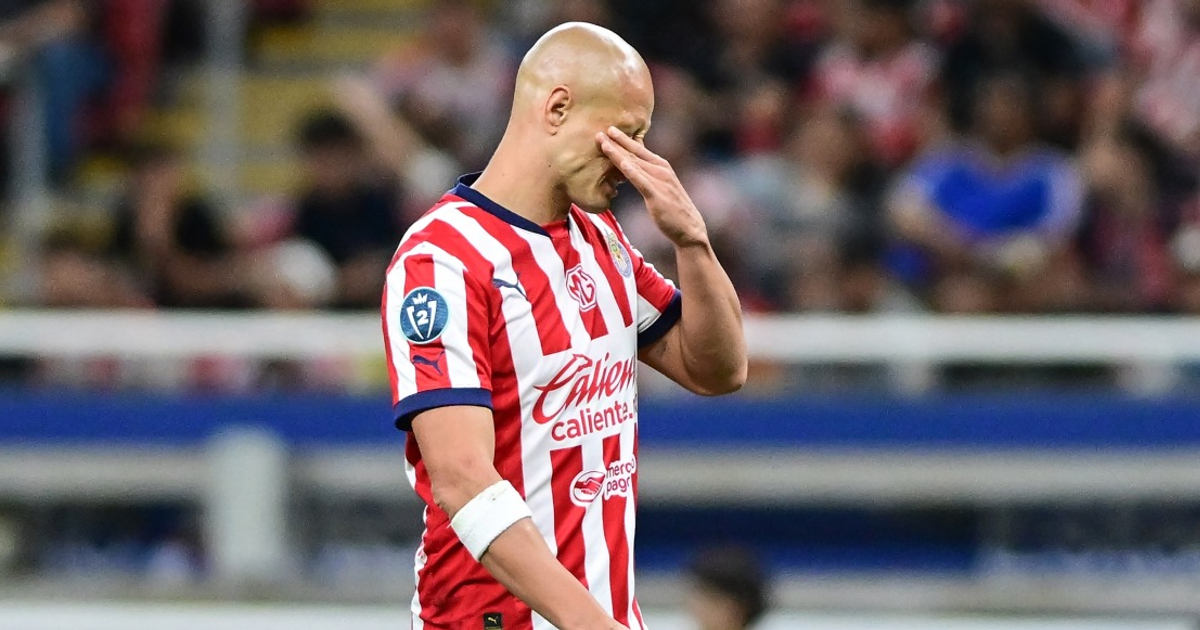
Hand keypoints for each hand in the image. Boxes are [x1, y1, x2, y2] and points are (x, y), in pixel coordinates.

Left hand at [597, 126, 707, 246]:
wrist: (689, 228)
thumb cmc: (673, 210)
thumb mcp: (660, 188)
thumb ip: (647, 178)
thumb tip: (632, 172)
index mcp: (661, 166)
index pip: (639, 150)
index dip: (624, 140)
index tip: (609, 129)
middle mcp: (661, 169)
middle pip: (635, 153)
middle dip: (617, 141)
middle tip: (601, 130)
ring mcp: (660, 181)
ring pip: (634, 163)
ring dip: (618, 152)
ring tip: (603, 142)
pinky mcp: (657, 195)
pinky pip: (641, 181)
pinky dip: (631, 171)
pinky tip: (621, 163)